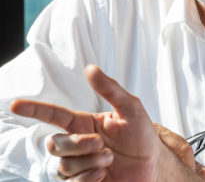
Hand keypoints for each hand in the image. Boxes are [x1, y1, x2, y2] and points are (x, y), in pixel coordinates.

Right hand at [10, 65, 204, 181]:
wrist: (153, 162)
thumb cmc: (141, 134)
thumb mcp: (131, 108)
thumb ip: (110, 90)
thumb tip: (90, 69)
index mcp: (85, 123)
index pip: (53, 115)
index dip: (35, 109)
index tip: (16, 104)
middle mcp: (78, 143)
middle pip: (55, 144)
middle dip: (76, 145)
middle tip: (101, 144)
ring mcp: (80, 163)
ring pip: (64, 165)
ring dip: (89, 161)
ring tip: (110, 157)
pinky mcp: (86, 181)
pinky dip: (90, 176)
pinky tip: (104, 172)